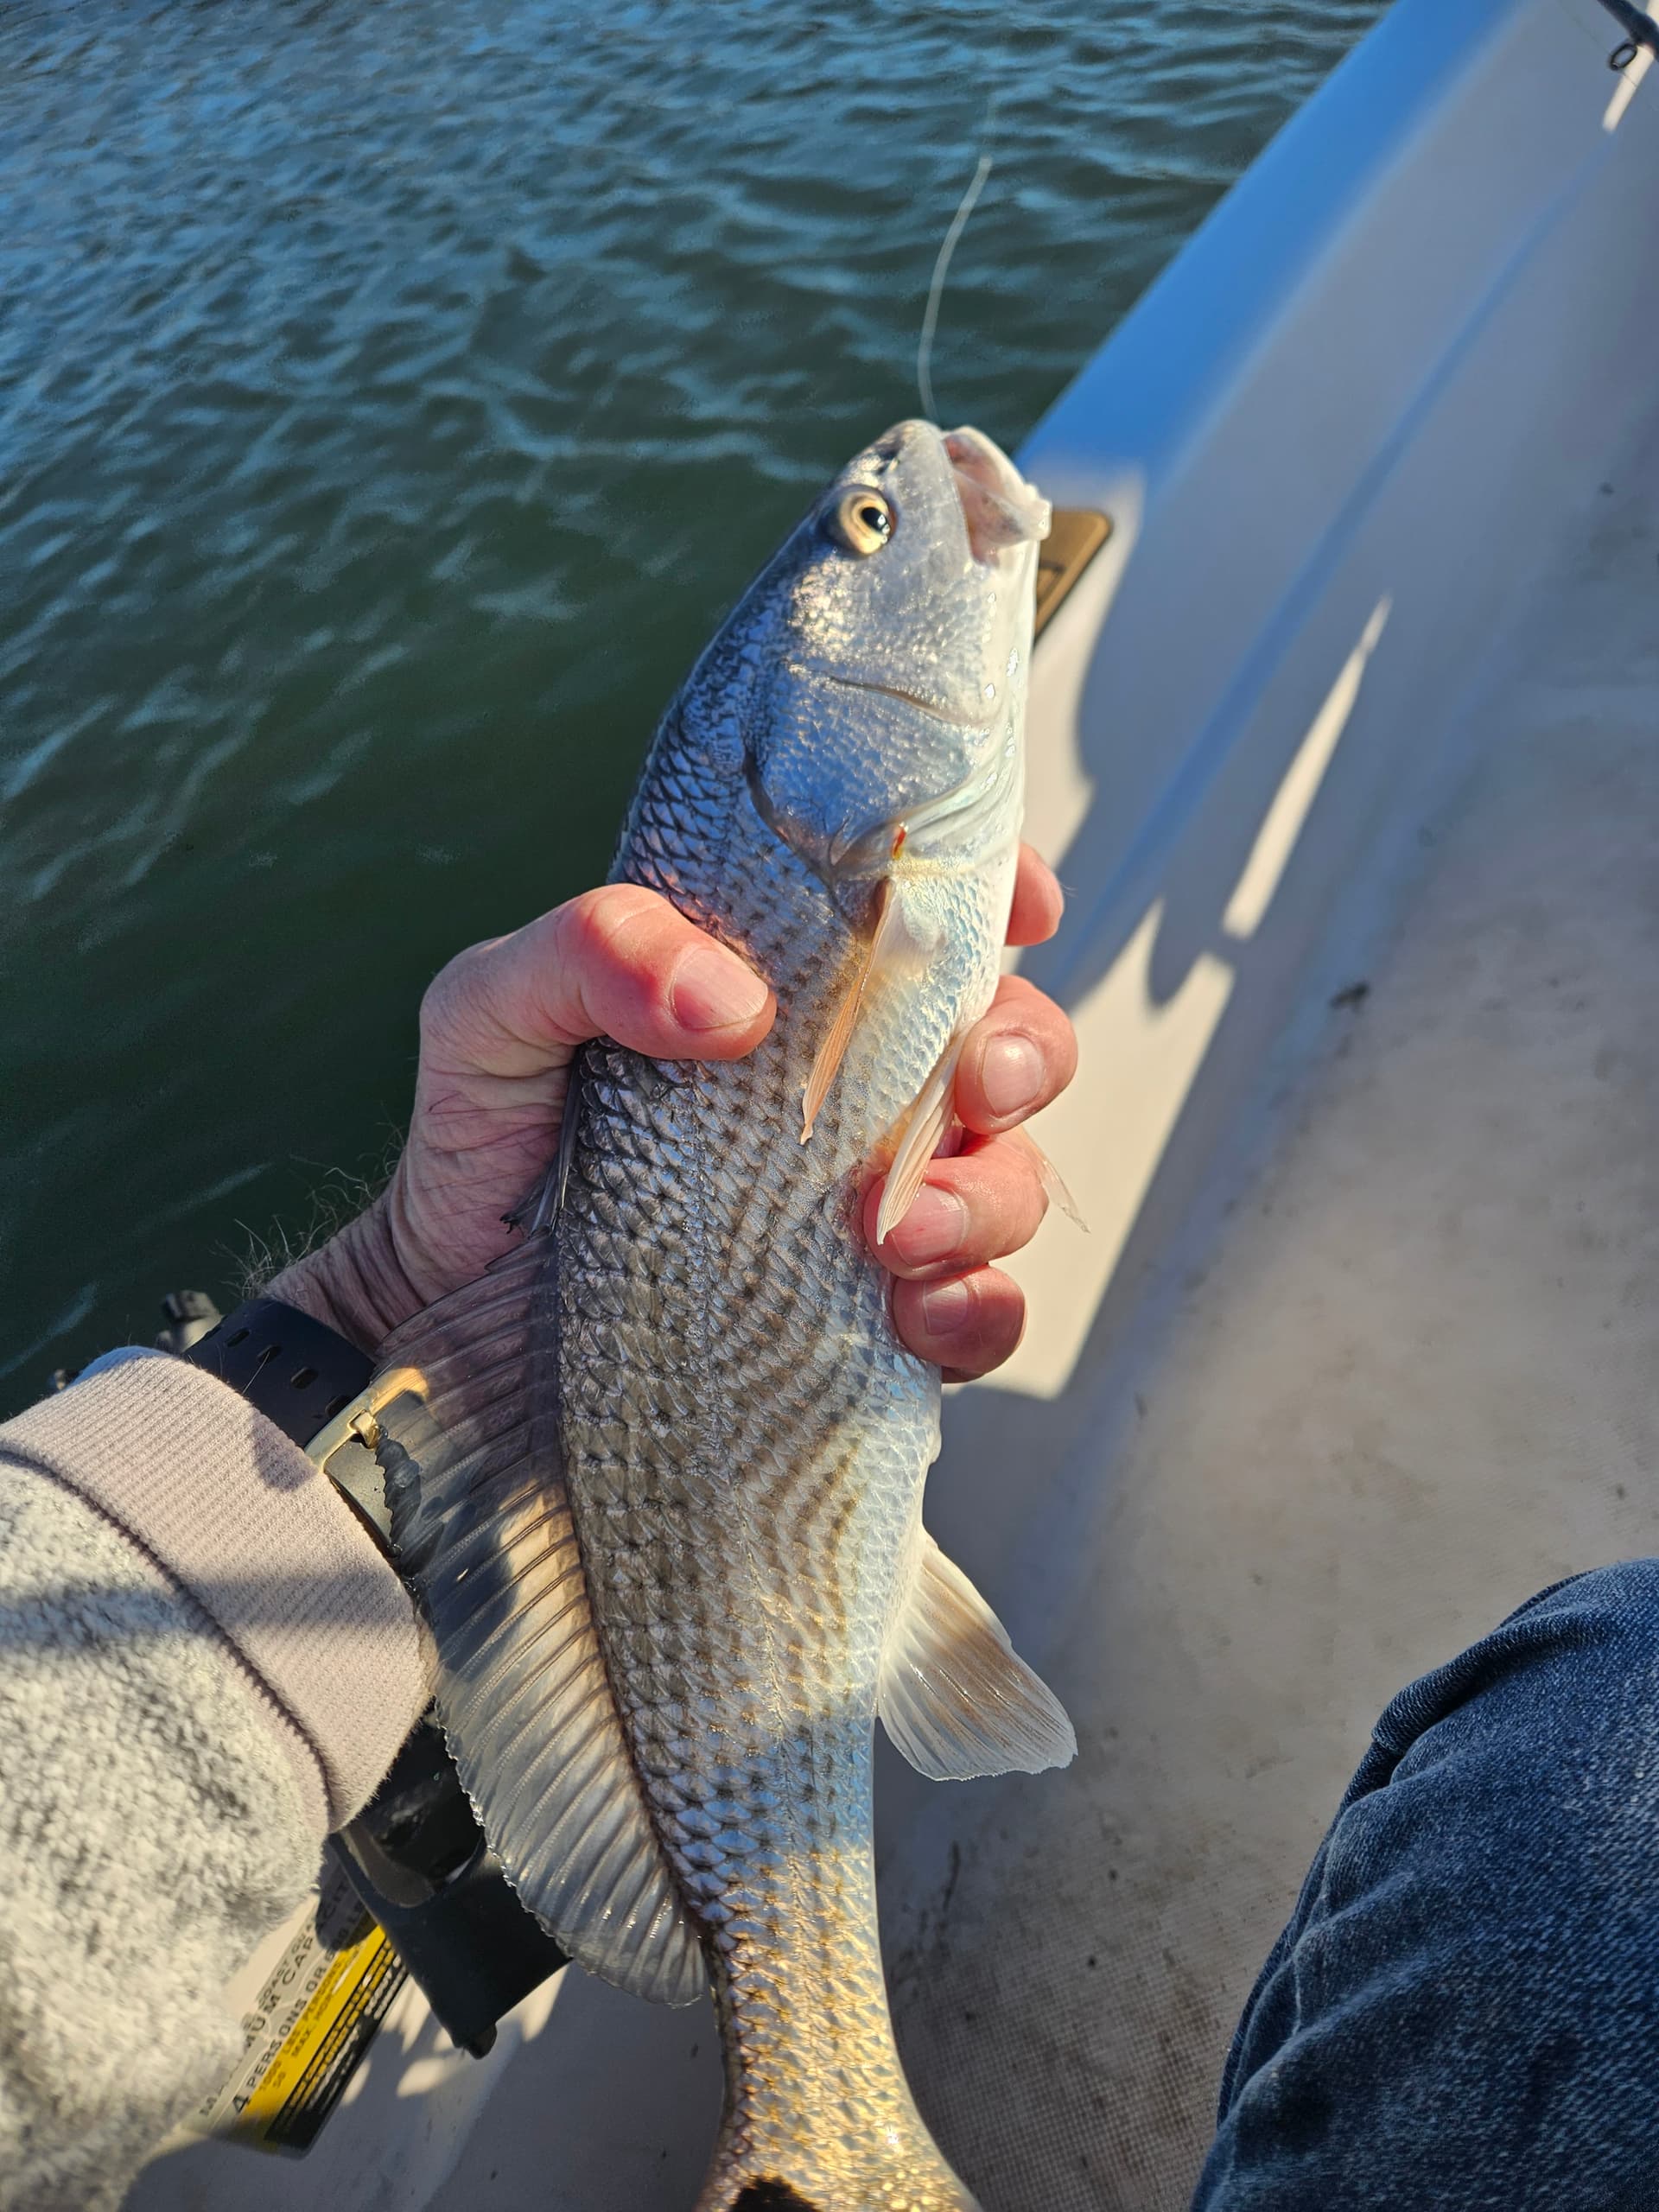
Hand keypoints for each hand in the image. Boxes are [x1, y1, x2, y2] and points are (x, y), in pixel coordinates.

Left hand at [272, 848, 1076, 1382]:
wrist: (443, 1318)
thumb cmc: (481, 1143)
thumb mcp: (495, 1009)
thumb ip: (590, 952)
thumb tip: (733, 999)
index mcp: (785, 987)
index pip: (924, 920)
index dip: (999, 896)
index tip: (1022, 908)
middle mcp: (845, 1093)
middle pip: (1006, 1049)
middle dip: (1022, 1056)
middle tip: (969, 1086)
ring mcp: (866, 1209)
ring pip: (1009, 1181)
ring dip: (989, 1196)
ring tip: (890, 1229)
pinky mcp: (868, 1323)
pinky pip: (979, 1315)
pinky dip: (977, 1311)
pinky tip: (914, 1312)